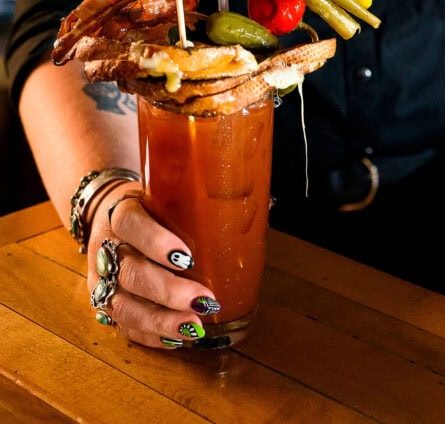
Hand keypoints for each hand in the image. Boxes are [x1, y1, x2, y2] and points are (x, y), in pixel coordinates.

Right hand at [86, 182, 220, 348]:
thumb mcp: (164, 193)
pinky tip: (178, 339)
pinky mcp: (104, 304)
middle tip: (203, 300)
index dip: (156, 241)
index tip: (187, 256)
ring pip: (125, 306)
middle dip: (168, 291)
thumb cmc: (150, 207)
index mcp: (120, 213)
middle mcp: (106, 248)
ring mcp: (101, 280)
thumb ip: (195, 204)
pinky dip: (152, 335)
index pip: (131, 224)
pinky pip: (125, 326)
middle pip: (131, 272)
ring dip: (161, 321)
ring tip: (194, 327)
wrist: (105, 215)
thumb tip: (255, 212)